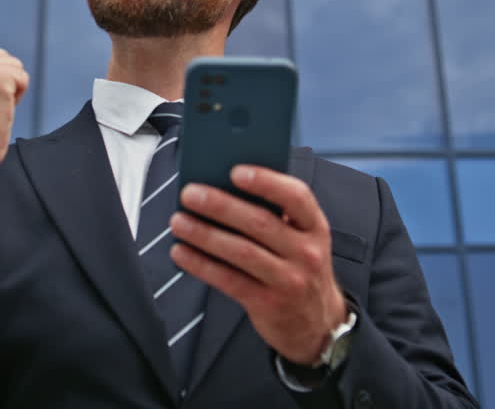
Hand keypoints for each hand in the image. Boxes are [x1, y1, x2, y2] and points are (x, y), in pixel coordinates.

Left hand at [169, 165, 347, 365]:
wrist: (316, 324)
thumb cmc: (298, 267)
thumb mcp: (300, 239)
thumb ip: (274, 215)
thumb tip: (222, 189)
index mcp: (315, 226)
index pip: (296, 196)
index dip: (266, 181)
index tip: (235, 171)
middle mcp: (307, 252)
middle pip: (260, 223)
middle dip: (220, 205)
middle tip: (189, 194)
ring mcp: (289, 280)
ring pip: (241, 252)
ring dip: (205, 234)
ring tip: (178, 222)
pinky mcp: (268, 304)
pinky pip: (229, 280)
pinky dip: (201, 264)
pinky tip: (181, 252)